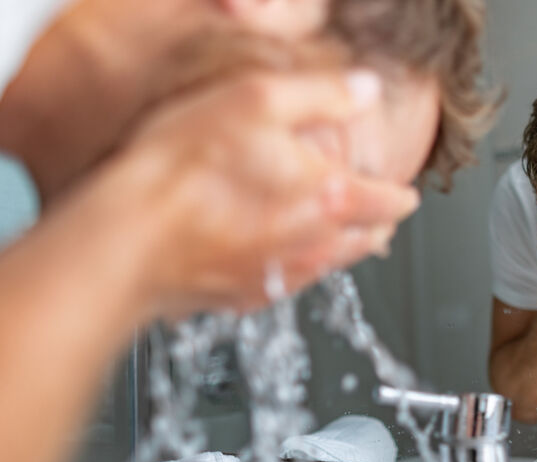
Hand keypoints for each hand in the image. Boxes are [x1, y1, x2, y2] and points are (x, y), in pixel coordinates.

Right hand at [107, 68, 419, 312]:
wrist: (129, 236)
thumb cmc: (185, 167)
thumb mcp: (257, 100)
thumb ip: (322, 94)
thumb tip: (366, 89)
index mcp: (328, 197)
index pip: (388, 202)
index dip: (402, 195)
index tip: (406, 194)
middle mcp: (312, 245)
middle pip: (366, 242)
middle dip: (378, 227)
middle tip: (381, 218)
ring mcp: (279, 277)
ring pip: (330, 267)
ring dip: (342, 250)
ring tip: (343, 238)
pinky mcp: (243, 297)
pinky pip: (287, 284)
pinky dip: (297, 268)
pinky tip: (283, 258)